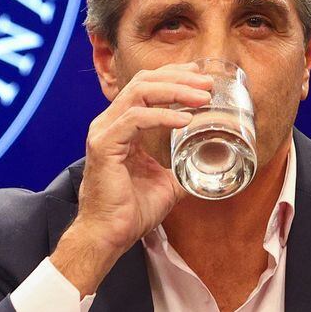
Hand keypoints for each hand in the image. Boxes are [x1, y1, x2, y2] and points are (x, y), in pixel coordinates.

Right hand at [51, 62, 211, 295]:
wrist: (110, 235)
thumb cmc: (131, 210)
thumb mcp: (166, 182)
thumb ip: (181, 168)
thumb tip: (207, 166)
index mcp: (121, 127)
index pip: (145, 87)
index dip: (173, 77)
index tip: (199, 76)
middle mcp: (109, 123)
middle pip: (143, 82)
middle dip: (178, 78)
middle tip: (207, 83)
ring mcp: (104, 132)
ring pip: (138, 93)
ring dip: (174, 91)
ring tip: (202, 98)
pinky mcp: (104, 146)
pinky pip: (135, 119)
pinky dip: (162, 116)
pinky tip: (184, 120)